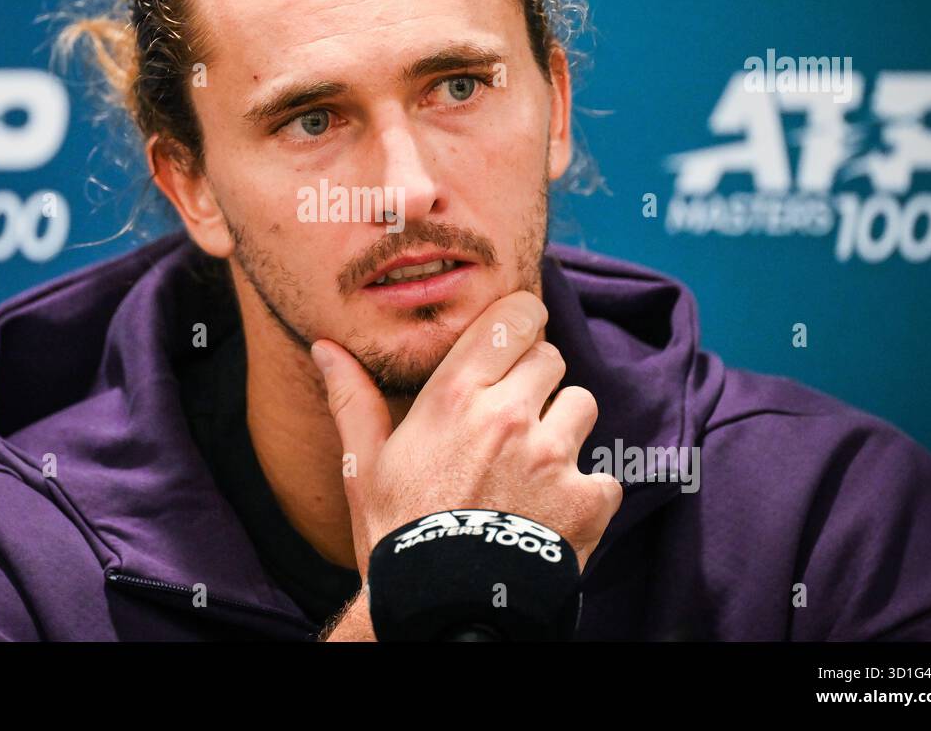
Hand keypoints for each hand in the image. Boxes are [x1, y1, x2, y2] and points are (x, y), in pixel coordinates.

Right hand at [311, 290, 622, 580]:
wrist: (441, 612)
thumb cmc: (398, 535)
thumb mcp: (363, 466)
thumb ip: (353, 399)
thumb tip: (325, 348)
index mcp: (454, 397)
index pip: (515, 319)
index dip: (520, 325)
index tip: (514, 341)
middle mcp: (507, 415)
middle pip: (551, 358)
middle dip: (535, 381)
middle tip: (511, 419)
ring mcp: (552, 456)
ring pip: (582, 405)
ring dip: (564, 428)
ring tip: (532, 466)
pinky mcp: (586, 498)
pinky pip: (605, 473)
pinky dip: (585, 491)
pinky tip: (551, 512)